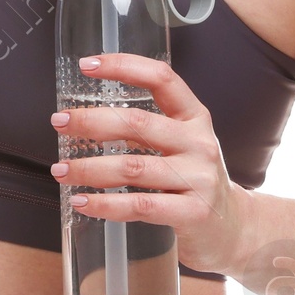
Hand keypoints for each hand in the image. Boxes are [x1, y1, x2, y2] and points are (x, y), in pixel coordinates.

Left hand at [49, 53, 255, 279]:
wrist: (235, 229)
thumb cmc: (195, 182)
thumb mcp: (183, 145)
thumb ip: (147, 129)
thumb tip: (85, 118)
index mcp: (194, 117)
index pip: (161, 79)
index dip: (123, 66)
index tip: (86, 65)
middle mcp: (199, 143)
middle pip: (137, 123)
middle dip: (91, 121)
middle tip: (59, 122)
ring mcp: (198, 178)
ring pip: (132, 167)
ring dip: (89, 168)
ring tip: (61, 170)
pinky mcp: (192, 213)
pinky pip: (140, 205)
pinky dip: (105, 204)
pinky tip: (82, 202)